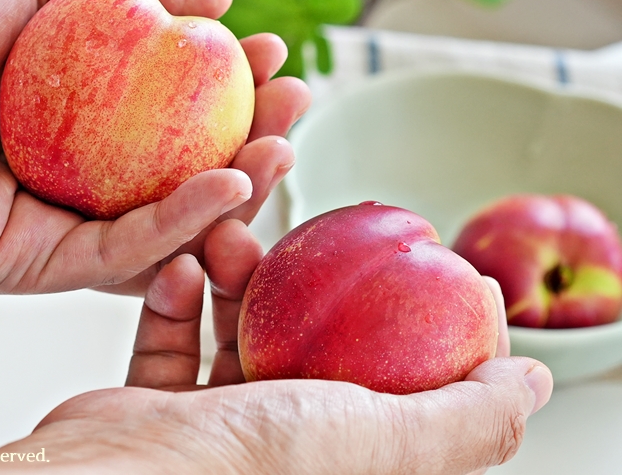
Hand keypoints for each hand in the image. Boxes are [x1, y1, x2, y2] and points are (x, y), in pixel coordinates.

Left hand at [0, 0, 308, 293]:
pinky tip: (225, 183)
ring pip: (160, 228)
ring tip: (281, 149)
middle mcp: (70, 181)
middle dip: (251, 150)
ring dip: (232, 196)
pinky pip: (113, 252)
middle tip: (295, 107)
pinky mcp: (19, 262)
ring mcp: (48, 227)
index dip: (234, 94)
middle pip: (180, 180)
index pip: (177, 122)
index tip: (274, 54)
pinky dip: (177, 223)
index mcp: (81, 125)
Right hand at [0, 220, 551, 474]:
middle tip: (273, 237)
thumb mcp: (365, 438)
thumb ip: (458, 421)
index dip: (394, 314)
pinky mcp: (153, 404)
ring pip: (231, 327)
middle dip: (284, 278)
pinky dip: (172, 299)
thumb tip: (534, 384)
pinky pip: (170, 336)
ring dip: (224, 274)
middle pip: (298, 340)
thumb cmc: (225, 466)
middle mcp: (275, 442)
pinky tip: (174, 270)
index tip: (390, 254)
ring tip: (215, 242)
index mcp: (330, 453)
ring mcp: (210, 425)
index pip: (383, 378)